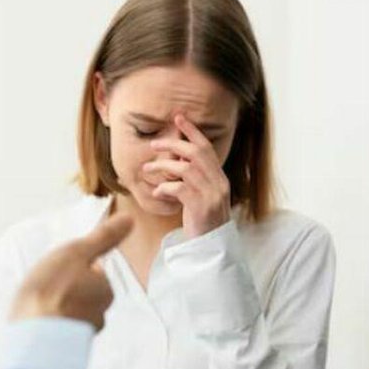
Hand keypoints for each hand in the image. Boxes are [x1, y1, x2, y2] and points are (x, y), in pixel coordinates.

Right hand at [9, 213, 132, 330]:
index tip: (58, 270)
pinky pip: (57, 331)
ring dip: (55, 309)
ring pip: (70, 314)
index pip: (95, 274)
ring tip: (36, 304)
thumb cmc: (51, 291)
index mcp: (105, 292)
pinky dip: (47, 325)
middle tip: (45, 286)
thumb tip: (129, 220)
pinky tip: (33, 320)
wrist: (31, 337)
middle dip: (66, 290)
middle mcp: (98, 316)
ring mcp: (80, 335)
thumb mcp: (77, 253)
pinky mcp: (62, 348)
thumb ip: (103, 238)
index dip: (74, 268)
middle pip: (82, 295)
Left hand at [143, 114, 231, 238]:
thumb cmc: (202, 225)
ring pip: (186, 169)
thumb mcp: (201, 199)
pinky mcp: (202, 208)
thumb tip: (174, 161)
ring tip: (148, 169)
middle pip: (196, 153)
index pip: (207, 149)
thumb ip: (194, 180)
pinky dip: (165, 187)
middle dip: (173, 143)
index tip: (179, 118)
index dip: (193, 131)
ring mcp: (212, 196)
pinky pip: (180, 189)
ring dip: (163, 165)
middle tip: (154, 144)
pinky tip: (156, 192)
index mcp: (220, 179)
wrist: (212, 251)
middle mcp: (219, 184)